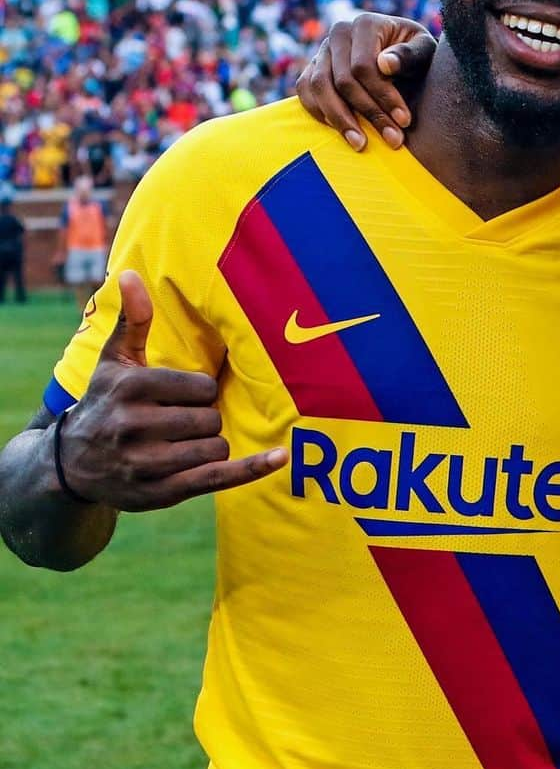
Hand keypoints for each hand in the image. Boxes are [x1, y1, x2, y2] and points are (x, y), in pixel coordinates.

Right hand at [59, 271, 286, 509]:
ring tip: (182, 443)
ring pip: (214, 447)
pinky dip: (251, 469)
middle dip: (203, 419)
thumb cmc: (104, 402)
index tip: (181, 397)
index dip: (200, 392)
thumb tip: (131, 275)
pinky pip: (216, 478)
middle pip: (209, 418)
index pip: (201, 388)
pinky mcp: (160, 493)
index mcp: (130, 389)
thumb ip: (133, 320)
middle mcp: (134, 427)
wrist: (71, 464)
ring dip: (210, 444)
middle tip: (178, 423)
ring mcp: (146, 464)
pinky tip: (280, 457)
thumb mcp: (113, 361)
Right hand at [295, 14, 436, 150]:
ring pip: (319, 87)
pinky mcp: (313, 67)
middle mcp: (339, 33)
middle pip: (343, 81)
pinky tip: (342, 132)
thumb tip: (385, 64)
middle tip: (393, 140)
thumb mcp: (424, 51)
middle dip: (370, 114)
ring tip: (361, 144)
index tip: (404, 121)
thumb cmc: (415, 55)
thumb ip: (410, 55)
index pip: (364, 66)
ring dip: (340, 120)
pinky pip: (305, 91)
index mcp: (366, 24)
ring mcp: (323, 50)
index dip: (383, 96)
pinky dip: (319, 112)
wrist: (400, 56)